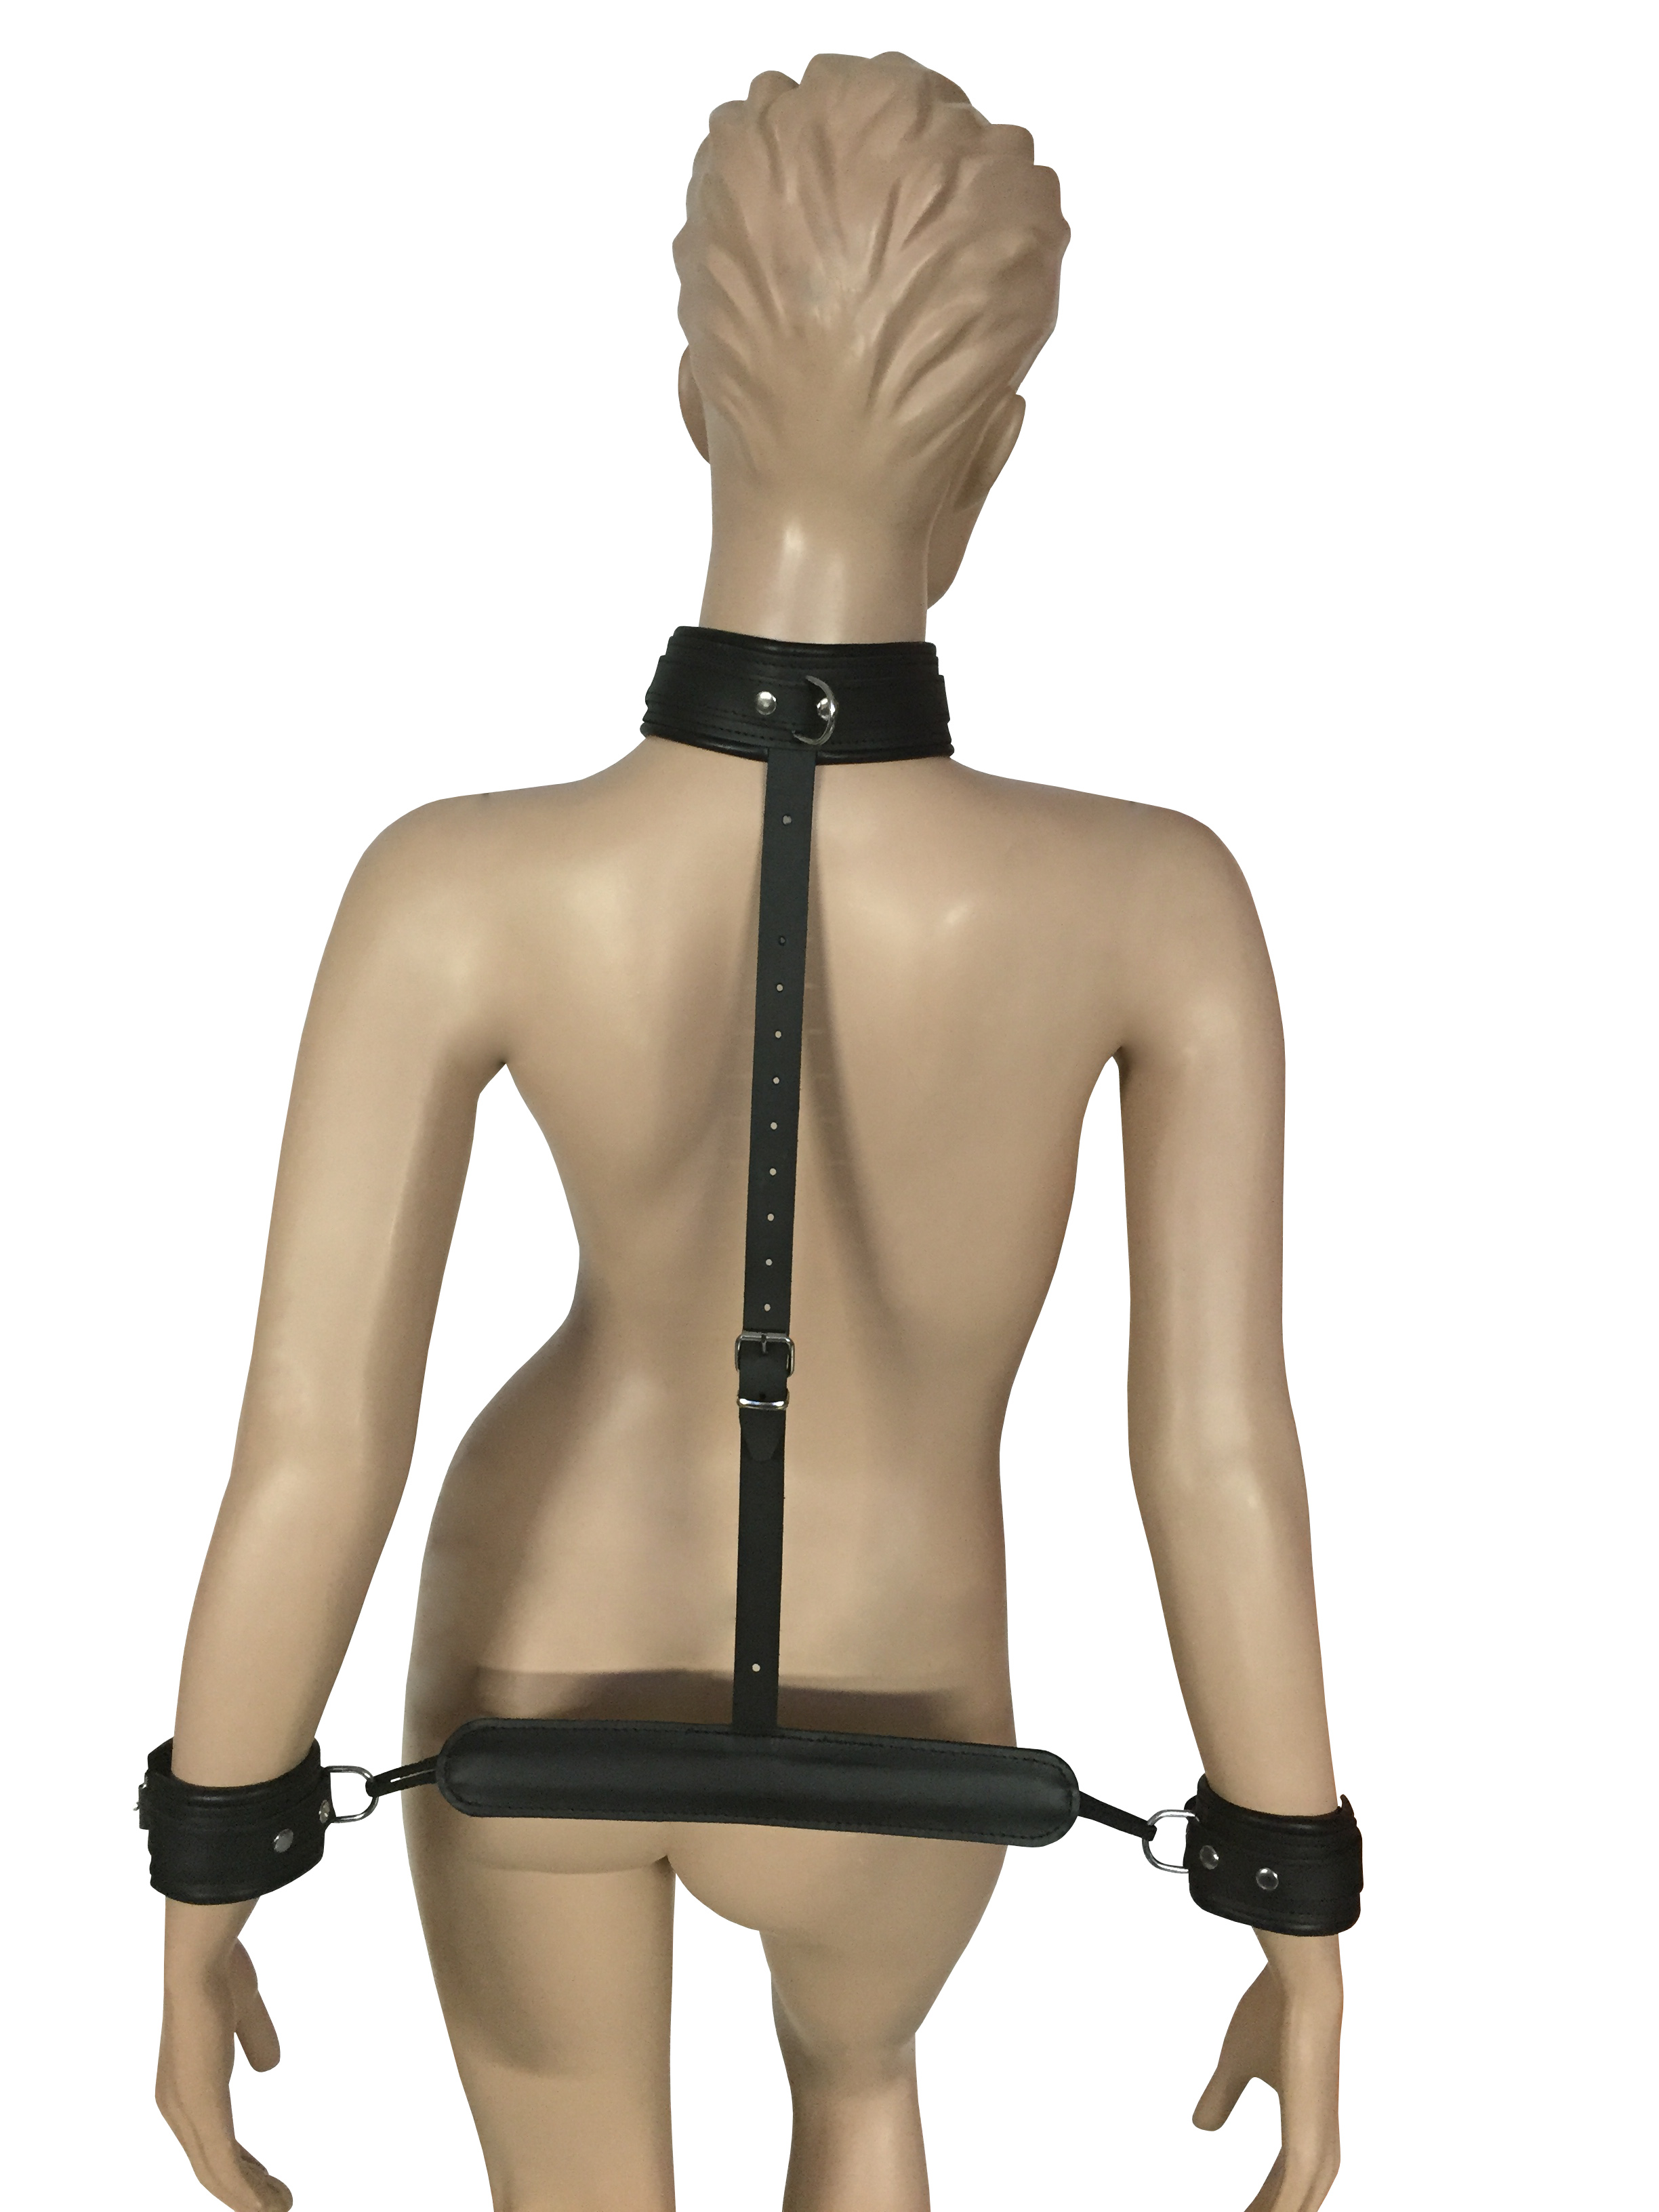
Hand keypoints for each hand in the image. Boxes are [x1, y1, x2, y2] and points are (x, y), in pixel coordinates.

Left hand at [157, 1900, 291, 2209]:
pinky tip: (265, 2207)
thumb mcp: (244, 2013)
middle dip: (246, 2187)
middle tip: (278, 2203)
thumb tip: (268, 2067)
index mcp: (185, 2084)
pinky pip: (223, 2164)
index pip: (211, 2137)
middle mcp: (177, 2105)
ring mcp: (187, 2109)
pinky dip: (245, 2191)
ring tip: (281, 2209)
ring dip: (249, 2197)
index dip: (239, 2162)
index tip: (265, 2176)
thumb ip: (256, 2038)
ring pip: (217, 2173)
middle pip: (211, 2164)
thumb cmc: (219, 1975)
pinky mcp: (200, 2109)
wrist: (201, 1961)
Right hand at [1192, 1931, 1342, 2210]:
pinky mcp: (1309, 2146)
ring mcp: (1317, 2147)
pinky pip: (1292, 2202)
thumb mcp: (1235, 2061)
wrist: (1302, 1988)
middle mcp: (1319, 2144)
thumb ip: (1222, 2094)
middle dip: (1269, 2211)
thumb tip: (1203, 2128)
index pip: (1285, 2180)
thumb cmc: (1273, 2015)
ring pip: (1297, 2207)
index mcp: (1308, 2127)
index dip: (1264, 2201)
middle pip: (1296, 2201)